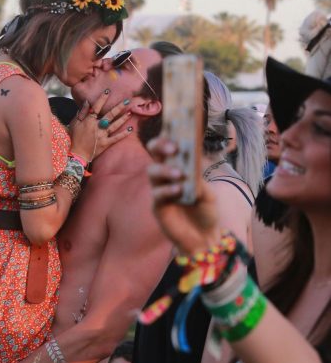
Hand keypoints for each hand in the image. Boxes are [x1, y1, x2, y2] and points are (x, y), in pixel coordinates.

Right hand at [70, 91, 128, 161]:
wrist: (76, 155)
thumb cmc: (74, 138)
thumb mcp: (75, 123)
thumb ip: (82, 113)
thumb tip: (88, 102)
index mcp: (89, 121)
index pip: (97, 107)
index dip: (102, 98)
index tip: (108, 91)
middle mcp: (97, 127)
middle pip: (110, 115)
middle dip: (119, 107)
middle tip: (128, 100)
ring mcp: (102, 136)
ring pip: (115, 125)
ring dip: (123, 118)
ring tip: (130, 113)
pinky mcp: (105, 144)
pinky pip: (116, 138)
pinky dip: (124, 134)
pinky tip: (131, 129)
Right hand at [147, 135, 221, 254]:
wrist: (204, 237)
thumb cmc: (206, 212)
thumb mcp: (209, 194)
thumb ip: (199, 180)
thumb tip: (192, 166)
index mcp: (179, 166)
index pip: (170, 144)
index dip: (170, 133)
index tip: (176, 124)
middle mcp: (166, 175)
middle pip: (155, 153)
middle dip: (161, 145)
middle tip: (174, 147)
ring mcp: (160, 190)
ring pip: (153, 172)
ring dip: (165, 169)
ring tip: (180, 174)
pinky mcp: (157, 207)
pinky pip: (157, 194)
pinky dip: (167, 190)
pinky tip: (178, 190)